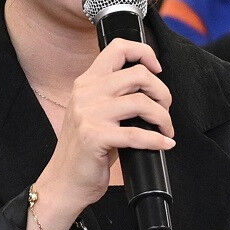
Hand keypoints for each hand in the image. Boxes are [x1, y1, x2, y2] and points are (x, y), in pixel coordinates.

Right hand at [30, 39, 173, 229]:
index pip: (117, 48)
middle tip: (165, 109)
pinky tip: (165, 144)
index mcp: (86, 82)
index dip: (144, 53)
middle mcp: (86, 93)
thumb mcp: (94, 113)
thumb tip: (152, 89)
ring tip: (165, 129)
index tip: (157, 69)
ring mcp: (89, 114)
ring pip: (142, 102)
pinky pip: (137, 134)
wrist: (64, 181)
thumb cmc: (85, 150)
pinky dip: (157, 139)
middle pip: (138, 74)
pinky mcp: (94, 136)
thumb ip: (114, 96)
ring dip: (162, 117)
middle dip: (161, 91)